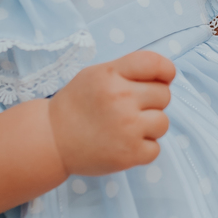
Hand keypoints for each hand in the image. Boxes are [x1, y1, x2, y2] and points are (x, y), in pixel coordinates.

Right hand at [48, 50, 174, 175]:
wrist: (52, 139)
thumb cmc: (77, 105)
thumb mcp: (96, 75)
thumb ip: (128, 71)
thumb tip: (166, 78)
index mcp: (111, 74)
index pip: (155, 64)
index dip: (165, 71)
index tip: (162, 80)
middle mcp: (121, 98)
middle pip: (164, 95)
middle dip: (152, 102)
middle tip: (129, 110)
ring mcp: (127, 127)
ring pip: (163, 122)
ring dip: (149, 127)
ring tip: (126, 128)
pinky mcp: (130, 153)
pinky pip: (155, 148)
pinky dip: (143, 149)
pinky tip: (124, 144)